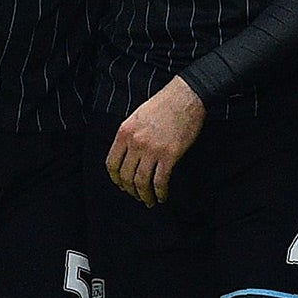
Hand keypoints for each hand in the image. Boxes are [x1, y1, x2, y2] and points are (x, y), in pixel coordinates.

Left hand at [107, 77, 205, 206]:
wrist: (186, 97)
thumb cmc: (163, 104)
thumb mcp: (137, 117)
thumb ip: (130, 136)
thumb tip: (128, 156)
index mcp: (124, 132)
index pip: (112, 163)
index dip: (115, 179)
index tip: (121, 185)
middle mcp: (135, 143)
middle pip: (126, 176)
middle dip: (130, 190)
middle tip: (136, 195)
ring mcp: (152, 150)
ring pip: (141, 182)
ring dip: (144, 195)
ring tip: (149, 201)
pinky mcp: (170, 155)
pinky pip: (160, 180)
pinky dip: (160, 192)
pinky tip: (162, 196)